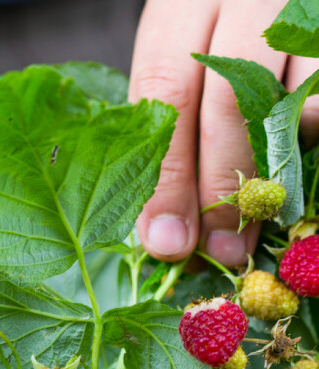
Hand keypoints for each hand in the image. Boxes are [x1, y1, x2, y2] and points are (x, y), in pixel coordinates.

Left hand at [131, 0, 318, 266]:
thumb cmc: (214, 31)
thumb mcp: (179, 58)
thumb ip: (167, 127)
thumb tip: (162, 227)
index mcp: (179, 8)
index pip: (164, 98)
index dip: (167, 178)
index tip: (167, 240)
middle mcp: (240, 0)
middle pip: (226, 104)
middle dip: (220, 188)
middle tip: (220, 247)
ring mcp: (298, 9)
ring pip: (290, 104)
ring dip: (275, 173)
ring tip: (263, 216)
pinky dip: (313, 136)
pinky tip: (300, 165)